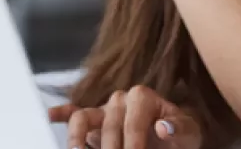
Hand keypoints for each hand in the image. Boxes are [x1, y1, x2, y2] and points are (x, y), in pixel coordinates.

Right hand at [48, 86, 202, 148]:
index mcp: (143, 97)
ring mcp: (103, 110)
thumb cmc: (180, 135)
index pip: (132, 121)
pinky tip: (50, 117)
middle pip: (108, 125)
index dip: (133, 143)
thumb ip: (180, 129)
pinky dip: (60, 114)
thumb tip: (163, 128)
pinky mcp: (93, 122)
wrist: (173, 138)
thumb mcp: (189, 133)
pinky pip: (73, 114)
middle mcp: (120, 100)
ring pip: (83, 117)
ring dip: (77, 138)